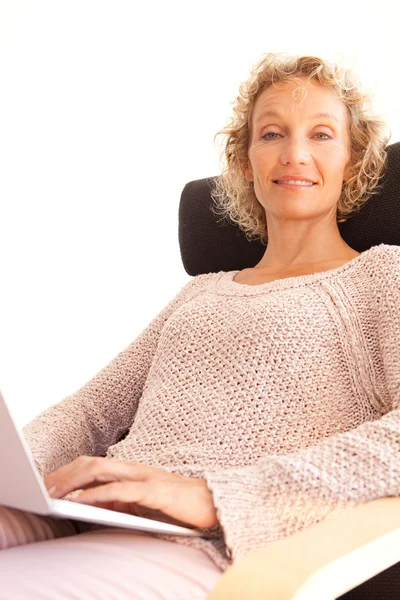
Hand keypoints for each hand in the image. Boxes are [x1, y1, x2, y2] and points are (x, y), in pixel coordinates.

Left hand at [44, 456, 218, 528]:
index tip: (48, 484)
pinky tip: (82, 501)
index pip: (93, 464)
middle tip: (43, 488)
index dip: (69, 472)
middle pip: (91, 463)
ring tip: (54, 494)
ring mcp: (145, 477)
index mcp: (132, 470)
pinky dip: (97, 495)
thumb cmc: (179, 504)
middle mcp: (135, 468)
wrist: (215, 503)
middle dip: (64, 475)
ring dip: (74, 482)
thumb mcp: (143, 503)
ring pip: (101, 471)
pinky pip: (120, 490)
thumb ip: (120, 500)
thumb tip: (93, 505)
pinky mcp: (154, 490)